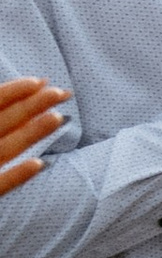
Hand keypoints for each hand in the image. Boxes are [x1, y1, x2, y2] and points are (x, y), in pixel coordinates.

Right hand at [0, 74, 65, 194]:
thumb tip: (9, 97)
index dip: (15, 91)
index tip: (40, 82)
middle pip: (3, 120)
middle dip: (31, 105)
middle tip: (61, 93)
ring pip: (5, 148)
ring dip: (31, 132)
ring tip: (58, 118)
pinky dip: (17, 175)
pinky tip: (39, 164)